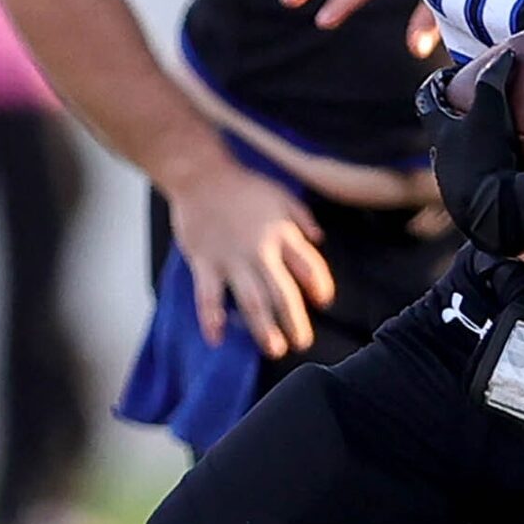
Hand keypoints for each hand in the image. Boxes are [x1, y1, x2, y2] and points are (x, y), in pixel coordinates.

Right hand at [160, 155, 335, 357]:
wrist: (200, 174)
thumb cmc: (243, 186)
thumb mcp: (282, 195)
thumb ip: (302, 219)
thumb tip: (319, 240)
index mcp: (282, 233)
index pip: (309, 267)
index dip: (320, 286)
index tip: (323, 301)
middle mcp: (260, 250)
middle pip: (283, 293)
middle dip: (295, 321)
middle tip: (302, 343)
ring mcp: (231, 259)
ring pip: (251, 301)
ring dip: (263, 328)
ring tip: (274, 349)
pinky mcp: (204, 263)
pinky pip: (208, 296)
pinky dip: (211, 318)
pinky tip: (217, 339)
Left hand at [424, 52, 523, 253]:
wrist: (494, 214)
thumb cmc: (488, 158)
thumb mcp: (493, 112)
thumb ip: (495, 79)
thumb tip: (505, 53)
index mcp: (441, 135)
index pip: (427, 100)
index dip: (436, 84)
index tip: (450, 76)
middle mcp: (440, 161)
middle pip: (440, 133)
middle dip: (453, 119)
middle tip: (470, 108)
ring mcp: (452, 187)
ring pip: (454, 162)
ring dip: (467, 151)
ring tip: (489, 144)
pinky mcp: (467, 209)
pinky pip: (472, 186)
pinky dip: (481, 176)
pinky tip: (501, 178)